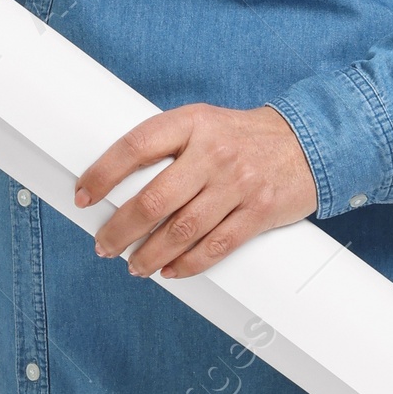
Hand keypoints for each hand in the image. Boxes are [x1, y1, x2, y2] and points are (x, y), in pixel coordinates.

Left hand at [75, 102, 318, 280]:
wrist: (308, 143)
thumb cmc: (243, 138)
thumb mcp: (204, 124)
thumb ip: (168, 147)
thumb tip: (118, 186)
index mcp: (193, 123)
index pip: (136, 146)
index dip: (103, 174)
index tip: (84, 195)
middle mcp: (214, 152)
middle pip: (154, 200)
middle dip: (120, 230)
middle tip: (105, 244)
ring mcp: (238, 183)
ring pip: (181, 231)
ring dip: (150, 255)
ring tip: (134, 265)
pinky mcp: (259, 212)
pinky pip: (216, 247)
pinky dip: (188, 265)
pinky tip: (171, 270)